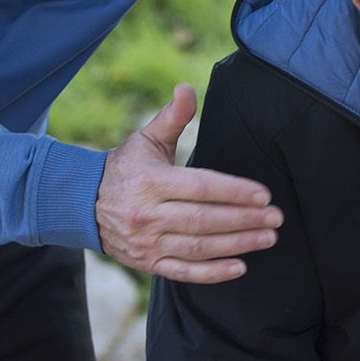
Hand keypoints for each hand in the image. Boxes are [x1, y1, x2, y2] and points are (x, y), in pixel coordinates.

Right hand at [96, 83, 281, 283]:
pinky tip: (240, 267)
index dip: (234, 191)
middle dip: (244, 220)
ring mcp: (147, 242)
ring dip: (237, 244)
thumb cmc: (125, 167)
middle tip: (276, 218)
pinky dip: (213, 273)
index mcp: (151, 181)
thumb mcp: (146, 138)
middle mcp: (147, 214)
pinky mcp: (147, 263)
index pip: (200, 187)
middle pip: (204, 220)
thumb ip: (172, 116)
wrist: (83, 204)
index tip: (263, 194)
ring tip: (267, 237)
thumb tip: (187, 87)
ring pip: (198, 247)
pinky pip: (184, 272)